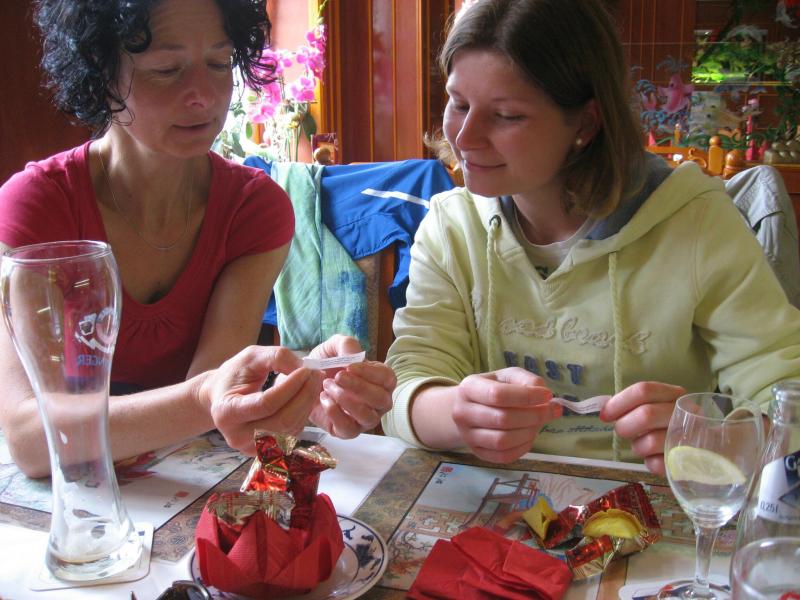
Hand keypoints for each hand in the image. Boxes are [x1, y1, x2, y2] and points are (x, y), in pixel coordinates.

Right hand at [201, 345, 322, 454]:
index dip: (291, 387)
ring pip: (290, 429)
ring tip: (312, 384)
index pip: (266, 404)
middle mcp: (236, 435)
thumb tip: (305, 370)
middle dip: (304, 396)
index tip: (306, 370)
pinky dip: (302, 415)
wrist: (221, 396)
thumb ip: (277, 358)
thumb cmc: (235, 374)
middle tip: (316, 376)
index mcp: (226, 412)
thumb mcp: (251, 357)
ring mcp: (250, 447)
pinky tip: (303, 399)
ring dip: (306, 405)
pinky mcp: (264, 451)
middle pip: (282, 421)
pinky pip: (292, 435)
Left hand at [307, 335, 395, 437]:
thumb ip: (347, 345)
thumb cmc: (326, 363)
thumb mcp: (335, 346)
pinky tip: (323, 399)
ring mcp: (365, 419)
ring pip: (368, 417)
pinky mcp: (348, 431)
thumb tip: (356, 357)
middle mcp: (377, 402)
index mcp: (380, 380)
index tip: (349, 366)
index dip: (371, 373)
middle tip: (337, 377)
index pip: (388, 379)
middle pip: (381, 399)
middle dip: (359, 387)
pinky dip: (335, 414)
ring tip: (327, 386)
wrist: (302, 380)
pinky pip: (349, 429)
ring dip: (346, 400)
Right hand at [453, 368, 559, 463]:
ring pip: (502, 441)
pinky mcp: (476, 452)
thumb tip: (543, 396)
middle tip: (551, 411)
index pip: (498, 395)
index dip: (526, 396)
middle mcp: (462, 412)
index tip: (547, 396)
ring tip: (539, 423)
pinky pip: (503, 456)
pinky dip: (522, 447)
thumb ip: (527, 380)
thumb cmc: (493, 388)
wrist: (469, 408)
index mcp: (469, 387)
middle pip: (502, 419)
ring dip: (529, 432)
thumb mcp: (508, 376)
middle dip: (534, 416)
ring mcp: (467, 435)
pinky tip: (530, 435)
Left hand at [599, 381, 685, 475]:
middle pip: (646, 414)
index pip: (643, 390)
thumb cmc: (676, 427)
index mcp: (674, 396)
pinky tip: (657, 459)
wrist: (715, 452)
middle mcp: (685, 414)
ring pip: (649, 441)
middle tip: (624, 433)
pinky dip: (650, 463)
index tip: (605, 415)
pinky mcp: (690, 463)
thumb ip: (636, 406)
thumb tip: (606, 411)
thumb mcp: (659, 409)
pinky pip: (657, 464)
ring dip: (638, 447)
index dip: (619, 402)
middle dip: (625, 426)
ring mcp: (690, 438)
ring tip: (643, 447)